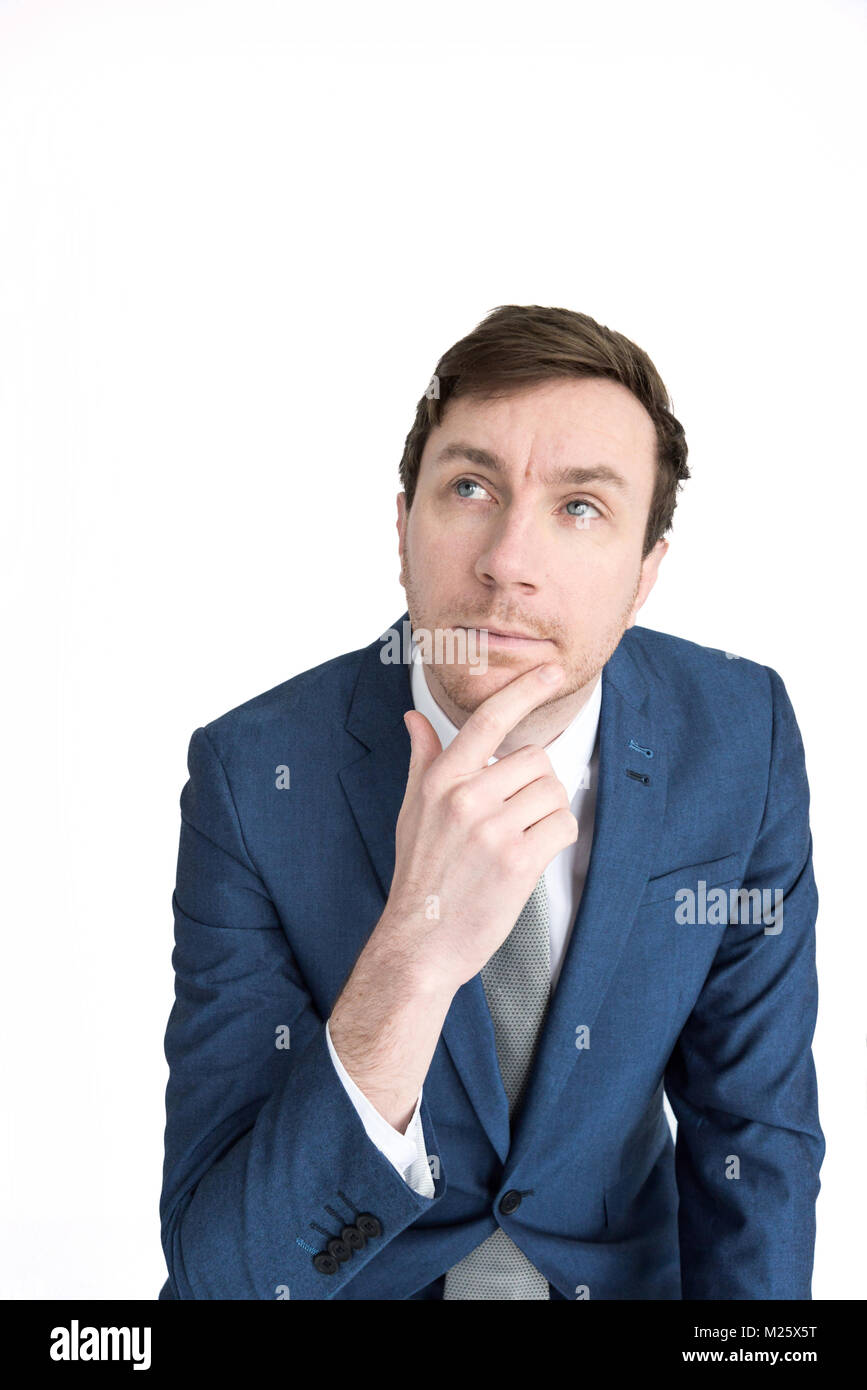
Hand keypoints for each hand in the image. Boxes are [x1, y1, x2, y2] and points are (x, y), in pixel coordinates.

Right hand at [381, 662, 577, 991]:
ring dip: (548, 815)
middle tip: (515, 818)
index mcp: (441, 779)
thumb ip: (423, 760)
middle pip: (536, 760)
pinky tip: (532, 857)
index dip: (525, 689)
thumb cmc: (420, 876)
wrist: (421, 941)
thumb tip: (413, 719)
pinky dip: (557, 839)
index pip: (488, 719)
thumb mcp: (412, 811)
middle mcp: (465, 796)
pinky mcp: (517, 860)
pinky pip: (562, 825)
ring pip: (553, 792)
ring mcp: (491, 828)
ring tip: (520, 841)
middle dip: (536, 786)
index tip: (551, 671)